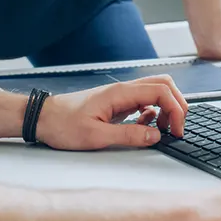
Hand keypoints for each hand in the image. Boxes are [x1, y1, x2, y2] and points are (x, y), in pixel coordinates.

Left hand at [35, 76, 188, 150]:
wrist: (42, 118)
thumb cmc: (63, 124)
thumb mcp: (95, 136)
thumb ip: (128, 135)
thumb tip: (155, 135)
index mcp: (121, 93)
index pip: (162, 92)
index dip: (176, 109)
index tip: (177, 129)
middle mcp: (125, 89)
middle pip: (165, 85)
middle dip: (177, 105)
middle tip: (177, 127)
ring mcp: (122, 95)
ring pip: (157, 91)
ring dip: (167, 108)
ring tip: (164, 128)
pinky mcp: (119, 102)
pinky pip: (146, 101)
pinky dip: (154, 112)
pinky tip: (146, 126)